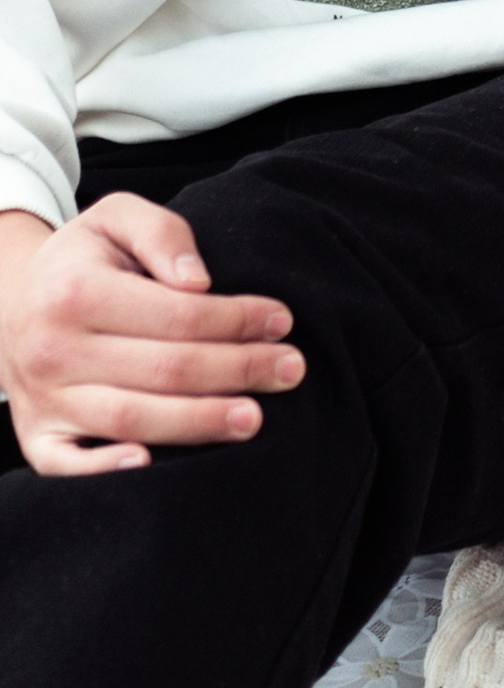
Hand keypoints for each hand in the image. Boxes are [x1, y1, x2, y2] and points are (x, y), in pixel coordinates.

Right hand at [0, 195, 301, 474]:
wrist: (13, 300)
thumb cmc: (82, 258)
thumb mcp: (116, 217)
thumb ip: (162, 234)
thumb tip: (200, 281)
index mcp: (75, 291)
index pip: (176, 315)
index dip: (236, 320)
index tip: (282, 321)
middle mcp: (53, 349)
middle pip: (163, 370)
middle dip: (237, 370)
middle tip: (291, 370)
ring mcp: (42, 399)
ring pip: (130, 419)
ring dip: (198, 423)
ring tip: (254, 418)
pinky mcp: (36, 436)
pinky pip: (66, 467)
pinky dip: (105, 470)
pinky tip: (153, 467)